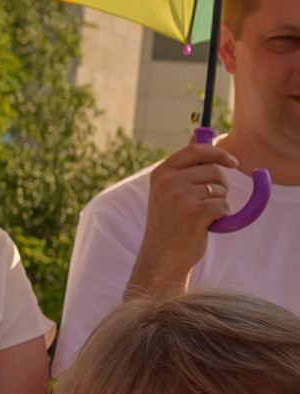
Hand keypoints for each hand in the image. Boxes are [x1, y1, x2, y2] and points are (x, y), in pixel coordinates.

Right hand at [128, 136, 242, 298]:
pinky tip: (205, 225)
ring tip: (203, 215)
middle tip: (212, 200)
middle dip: (221, 185)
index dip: (218, 153)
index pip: (195, 150)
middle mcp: (167, 182)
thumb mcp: (169, 191)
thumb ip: (184, 167)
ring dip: (220, 202)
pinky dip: (221, 216)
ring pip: (220, 189)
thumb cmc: (170, 223)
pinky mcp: (192, 212)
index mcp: (161, 173)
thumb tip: (199, 137)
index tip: (232, 162)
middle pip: (213, 170)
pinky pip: (223, 205)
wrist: (161, 255)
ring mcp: (178, 197)